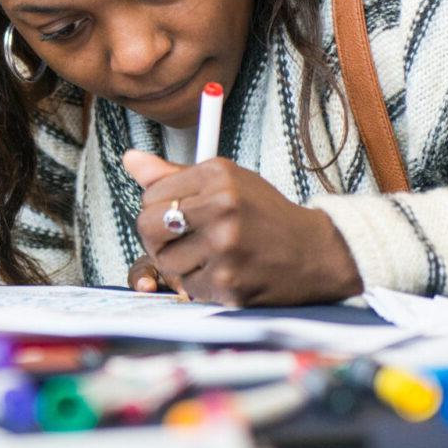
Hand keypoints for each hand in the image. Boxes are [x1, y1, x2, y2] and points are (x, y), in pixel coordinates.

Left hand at [125, 150, 362, 305]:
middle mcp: (222, 207)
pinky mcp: (230, 282)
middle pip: (147, 227)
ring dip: (178, 264)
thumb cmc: (265, 214)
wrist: (318, 253)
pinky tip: (223, 271)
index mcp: (218, 175)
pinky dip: (199, 283)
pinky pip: (187, 286)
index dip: (156, 208)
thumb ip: (175, 175)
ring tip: (206, 255)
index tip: (176, 214)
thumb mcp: (228, 182)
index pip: (151, 194)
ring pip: (164, 261)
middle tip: (176, 240)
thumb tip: (129, 160)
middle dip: (155, 238)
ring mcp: (225, 247)